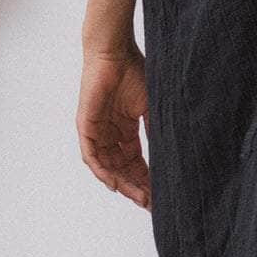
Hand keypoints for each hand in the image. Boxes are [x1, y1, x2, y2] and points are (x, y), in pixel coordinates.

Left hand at [77, 44, 150, 208]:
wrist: (114, 53)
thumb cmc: (134, 73)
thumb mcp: (152, 107)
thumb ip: (156, 131)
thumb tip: (170, 155)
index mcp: (126, 131)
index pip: (137, 162)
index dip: (148, 179)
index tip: (161, 195)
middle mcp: (110, 135)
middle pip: (123, 170)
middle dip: (137, 187)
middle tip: (152, 203)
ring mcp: (97, 132)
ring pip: (108, 168)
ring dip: (123, 184)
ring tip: (139, 197)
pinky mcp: (86, 127)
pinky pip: (92, 156)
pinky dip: (103, 171)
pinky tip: (115, 183)